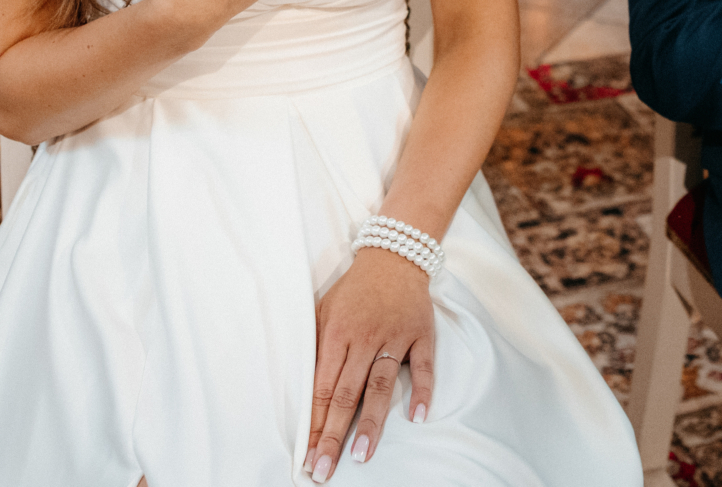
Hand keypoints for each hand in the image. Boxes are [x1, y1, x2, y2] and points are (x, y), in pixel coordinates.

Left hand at [305, 248, 435, 481]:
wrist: (393, 257)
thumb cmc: (353, 291)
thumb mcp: (323, 311)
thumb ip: (313, 347)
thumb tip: (298, 390)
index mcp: (335, 334)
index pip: (320, 388)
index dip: (313, 424)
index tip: (307, 455)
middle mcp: (364, 338)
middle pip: (346, 395)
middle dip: (333, 435)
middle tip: (325, 470)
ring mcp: (394, 337)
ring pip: (381, 386)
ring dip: (371, 423)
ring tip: (362, 455)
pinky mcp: (421, 335)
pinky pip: (423, 366)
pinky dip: (422, 391)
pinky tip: (417, 416)